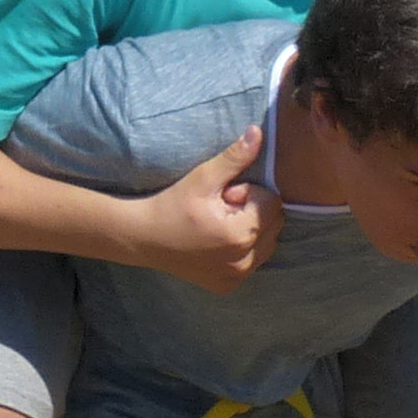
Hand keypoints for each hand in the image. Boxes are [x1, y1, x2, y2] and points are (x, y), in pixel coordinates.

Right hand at [132, 126, 282, 292]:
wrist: (143, 238)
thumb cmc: (171, 205)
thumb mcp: (203, 178)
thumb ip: (235, 157)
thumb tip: (259, 132)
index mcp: (240, 235)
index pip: (272, 203)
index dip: (248, 194)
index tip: (223, 196)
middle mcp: (243, 262)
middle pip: (274, 224)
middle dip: (253, 212)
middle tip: (221, 210)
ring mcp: (237, 277)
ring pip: (267, 243)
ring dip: (251, 231)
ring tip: (220, 226)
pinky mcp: (229, 285)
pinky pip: (253, 261)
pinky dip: (243, 250)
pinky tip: (217, 243)